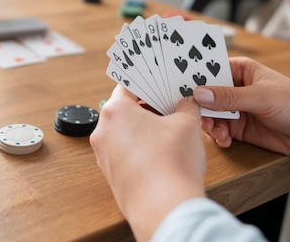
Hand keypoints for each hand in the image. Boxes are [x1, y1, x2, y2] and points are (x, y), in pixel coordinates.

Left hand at [90, 85, 204, 241]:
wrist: (164, 208)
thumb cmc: (171, 163)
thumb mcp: (187, 123)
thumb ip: (186, 106)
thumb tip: (187, 102)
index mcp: (115, 111)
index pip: (128, 85)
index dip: (148, 82)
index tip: (160, 81)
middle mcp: (103, 131)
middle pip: (125, 109)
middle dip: (149, 107)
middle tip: (171, 105)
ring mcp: (104, 155)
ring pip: (125, 132)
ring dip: (146, 128)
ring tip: (171, 130)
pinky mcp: (111, 174)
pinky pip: (125, 152)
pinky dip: (141, 148)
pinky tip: (163, 152)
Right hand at [195, 57, 289, 175]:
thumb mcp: (263, 97)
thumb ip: (230, 97)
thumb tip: (199, 94)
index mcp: (241, 69)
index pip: (209, 68)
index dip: (193, 75)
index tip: (177, 86)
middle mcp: (234, 87)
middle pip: (204, 93)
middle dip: (197, 105)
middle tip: (194, 115)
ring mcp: (235, 108)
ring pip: (208, 113)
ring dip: (208, 123)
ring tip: (217, 133)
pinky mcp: (238, 128)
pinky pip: (217, 129)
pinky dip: (216, 135)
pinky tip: (224, 140)